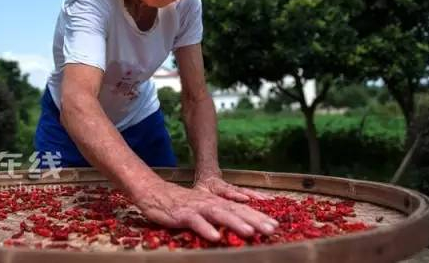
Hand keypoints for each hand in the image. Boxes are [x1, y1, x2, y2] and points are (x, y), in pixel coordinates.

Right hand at [133, 180, 278, 241]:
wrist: (153, 192)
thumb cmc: (179, 204)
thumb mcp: (201, 209)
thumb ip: (217, 217)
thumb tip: (237, 228)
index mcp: (216, 202)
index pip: (240, 209)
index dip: (258, 216)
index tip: (275, 226)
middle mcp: (209, 202)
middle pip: (235, 210)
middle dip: (255, 220)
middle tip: (272, 229)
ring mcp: (196, 207)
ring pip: (219, 214)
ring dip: (235, 223)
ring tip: (251, 233)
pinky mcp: (182, 213)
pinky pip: (195, 221)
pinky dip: (205, 228)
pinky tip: (215, 237)